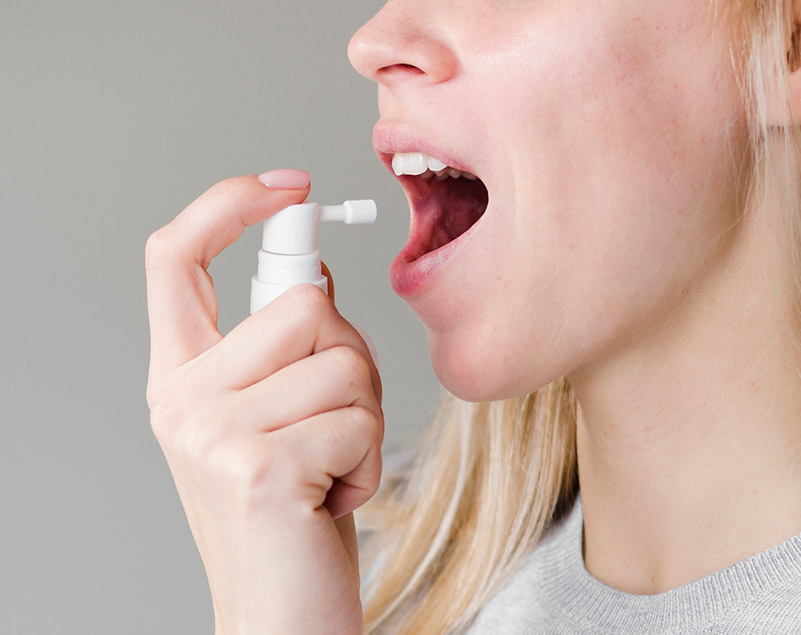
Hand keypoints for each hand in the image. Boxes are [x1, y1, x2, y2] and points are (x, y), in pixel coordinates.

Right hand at [145, 174, 382, 633]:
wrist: (281, 613)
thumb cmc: (289, 511)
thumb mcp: (274, 417)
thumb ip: (280, 347)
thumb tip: (315, 277)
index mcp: (181, 375)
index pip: (176, 257)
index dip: (228, 205)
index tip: (288, 187)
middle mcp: (180, 398)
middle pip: (301, 301)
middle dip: (350, 355)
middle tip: (336, 417)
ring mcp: (211, 433)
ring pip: (342, 360)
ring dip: (363, 417)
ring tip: (330, 466)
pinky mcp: (257, 468)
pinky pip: (357, 419)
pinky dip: (367, 460)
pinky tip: (332, 497)